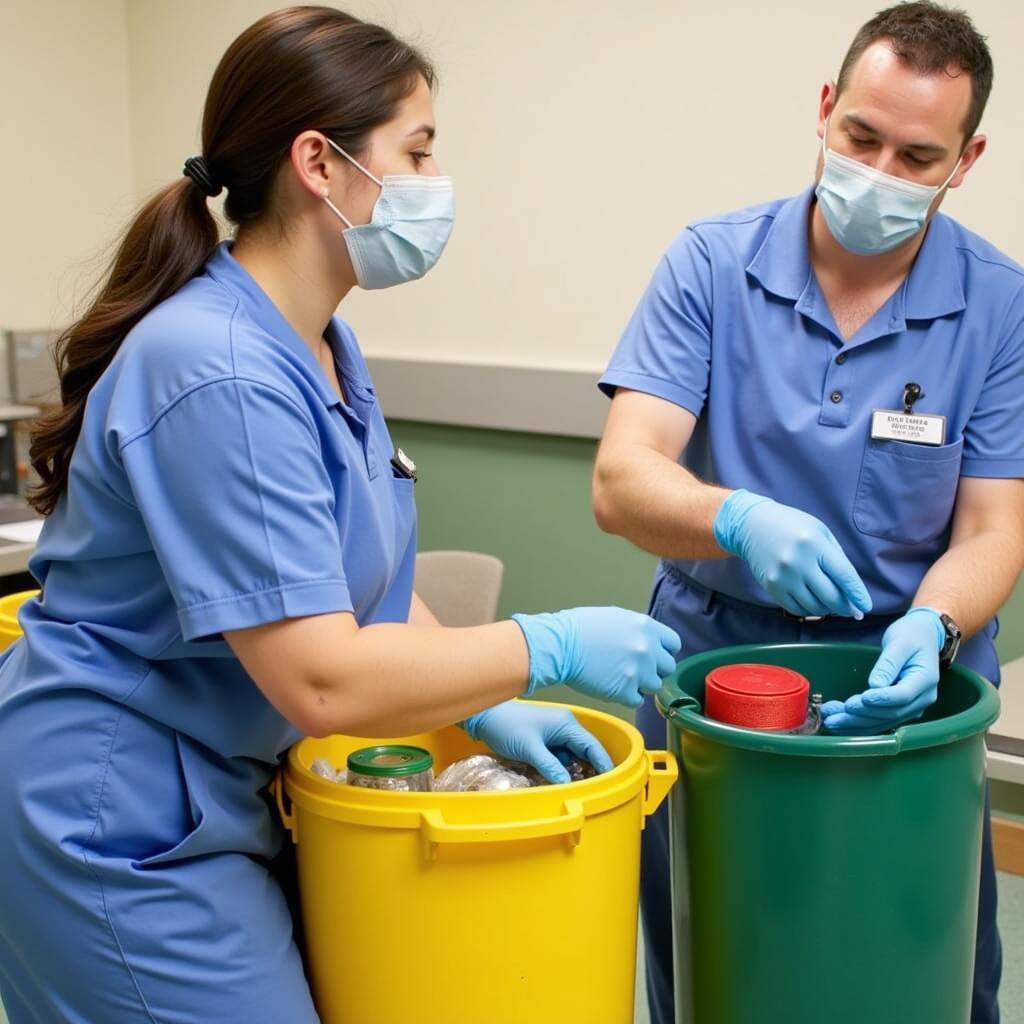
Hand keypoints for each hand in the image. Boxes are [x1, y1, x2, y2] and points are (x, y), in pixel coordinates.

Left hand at [460, 700, 614, 783]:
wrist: (485, 717)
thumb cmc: (507, 727)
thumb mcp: (530, 749)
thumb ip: (551, 767)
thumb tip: (568, 786)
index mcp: (566, 725)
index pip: (592, 746)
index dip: (604, 764)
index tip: (612, 781)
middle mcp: (565, 727)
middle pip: (585, 752)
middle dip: (589, 770)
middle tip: (594, 791)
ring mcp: (555, 733)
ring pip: (572, 757)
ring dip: (573, 771)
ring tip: (576, 790)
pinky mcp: (545, 740)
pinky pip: (559, 757)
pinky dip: (560, 769)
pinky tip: (557, 781)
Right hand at [511, 607, 681, 707]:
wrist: (559, 645)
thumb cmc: (580, 628)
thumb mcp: (615, 617)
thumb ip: (637, 629)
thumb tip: (649, 640)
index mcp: (646, 627)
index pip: (673, 644)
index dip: (662, 651)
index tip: (652, 656)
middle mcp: (647, 649)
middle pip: (667, 667)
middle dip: (653, 669)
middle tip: (633, 668)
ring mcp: (638, 671)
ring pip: (654, 686)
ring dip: (640, 684)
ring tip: (619, 677)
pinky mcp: (625, 691)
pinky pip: (637, 700)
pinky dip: (626, 697)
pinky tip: (611, 687)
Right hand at [713, 489, 872, 618]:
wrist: (751, 525)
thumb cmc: (791, 526)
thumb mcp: (820, 532)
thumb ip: (837, 558)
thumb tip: (851, 591)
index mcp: (815, 544)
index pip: (844, 576)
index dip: (857, 594)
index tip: (866, 607)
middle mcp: (799, 562)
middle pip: (831, 596)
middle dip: (846, 607)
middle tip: (852, 610)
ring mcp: (783, 577)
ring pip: (814, 606)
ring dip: (828, 609)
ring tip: (831, 604)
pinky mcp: (771, 587)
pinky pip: (796, 609)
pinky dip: (809, 610)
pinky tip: (814, 603)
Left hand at [821, 607, 944, 733]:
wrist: (923, 637)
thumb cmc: (911, 636)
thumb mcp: (899, 642)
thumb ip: (888, 664)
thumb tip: (875, 685)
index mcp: (925, 679)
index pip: (903, 695)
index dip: (882, 699)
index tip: (861, 698)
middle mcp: (922, 698)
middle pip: (891, 713)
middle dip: (860, 716)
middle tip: (833, 715)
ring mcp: (913, 707)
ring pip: (884, 721)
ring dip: (856, 724)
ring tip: (830, 720)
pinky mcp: (901, 709)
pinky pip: (881, 720)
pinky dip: (860, 724)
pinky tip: (841, 723)